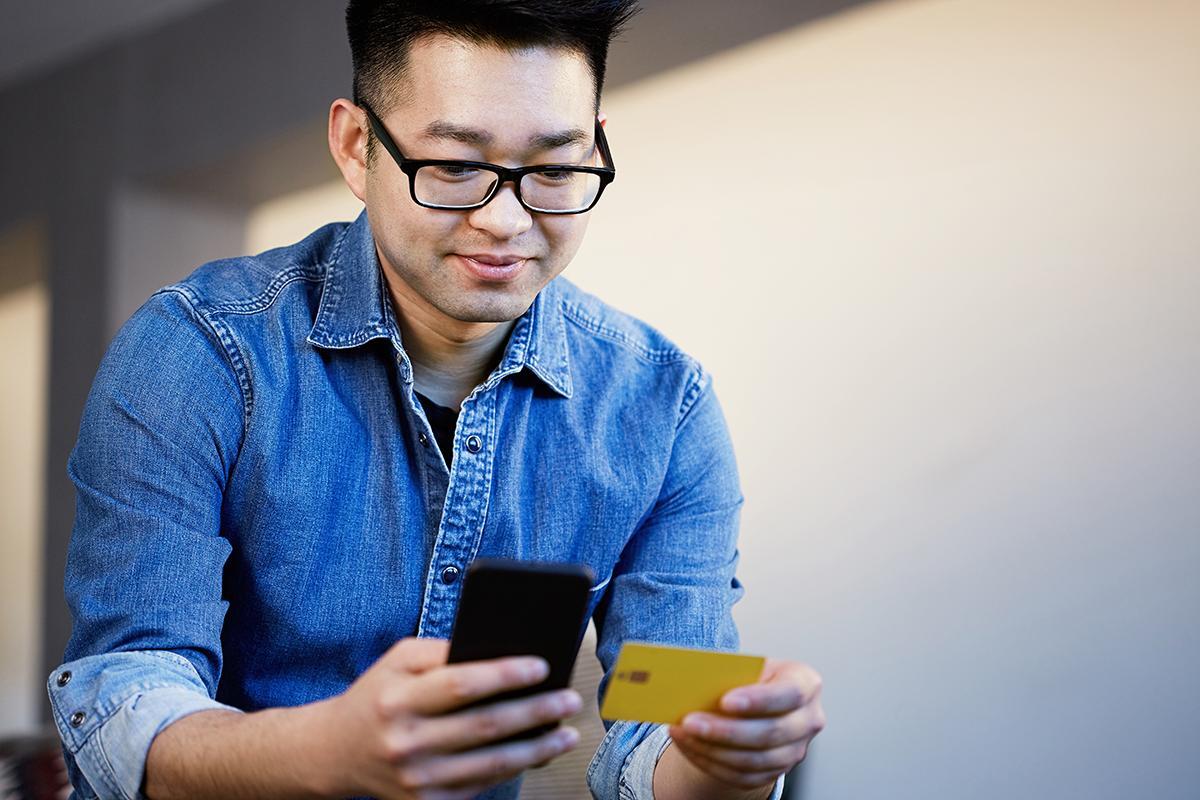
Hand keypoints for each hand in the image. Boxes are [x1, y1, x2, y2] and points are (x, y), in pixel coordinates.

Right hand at [319, 637, 582, 799]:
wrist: (336, 752)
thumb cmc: (379, 695)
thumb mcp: (398, 660)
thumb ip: (442, 650)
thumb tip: (499, 649)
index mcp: (397, 699)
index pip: (460, 684)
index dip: (505, 674)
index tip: (542, 665)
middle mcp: (405, 742)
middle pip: (484, 726)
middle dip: (534, 712)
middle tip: (569, 699)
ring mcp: (415, 780)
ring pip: (490, 763)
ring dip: (536, 748)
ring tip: (568, 732)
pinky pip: (480, 785)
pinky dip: (514, 770)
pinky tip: (539, 753)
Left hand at [667, 659, 824, 792]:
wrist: (759, 702)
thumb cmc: (752, 677)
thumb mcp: (749, 667)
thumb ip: (731, 674)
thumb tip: (694, 684)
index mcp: (805, 684)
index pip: (789, 694)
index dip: (757, 701)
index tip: (725, 701)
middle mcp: (808, 720)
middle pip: (770, 733)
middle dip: (725, 731)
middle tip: (690, 721)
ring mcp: (796, 750)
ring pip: (754, 760)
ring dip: (713, 750)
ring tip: (684, 733)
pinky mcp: (777, 771)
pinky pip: (744, 776)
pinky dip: (712, 764)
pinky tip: (690, 747)